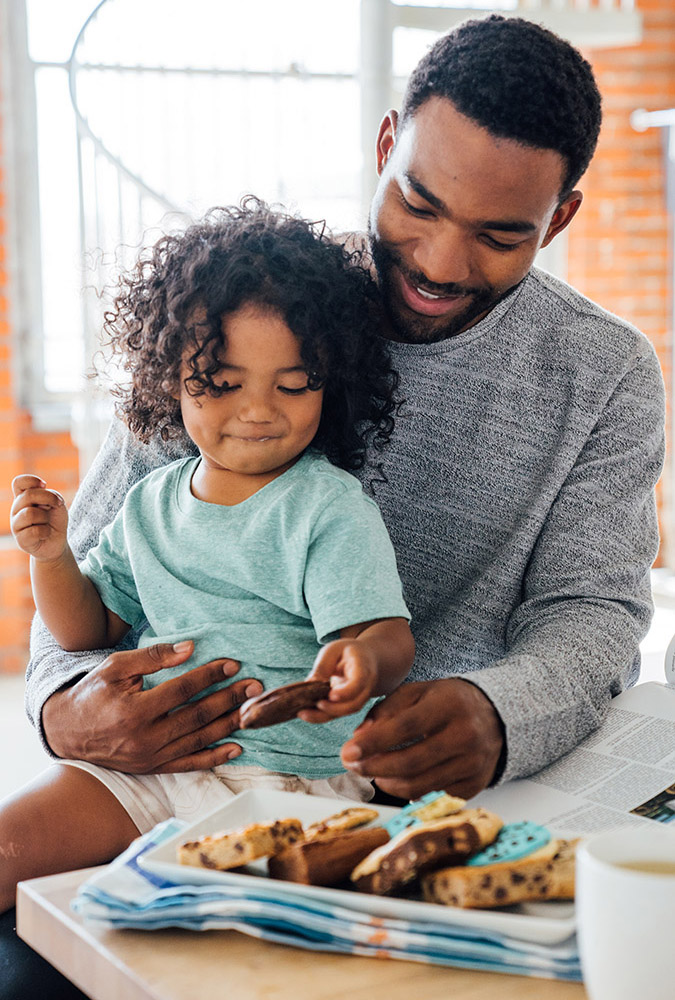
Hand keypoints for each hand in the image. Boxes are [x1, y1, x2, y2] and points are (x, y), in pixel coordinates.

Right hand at [10, 474, 68, 560]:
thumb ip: (49, 496)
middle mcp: (16, 509)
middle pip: (27, 495)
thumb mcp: (57, 503)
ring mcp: (16, 525)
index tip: (44, 485)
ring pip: (30, 514)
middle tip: (57, 505)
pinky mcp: (20, 540)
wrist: (57, 542)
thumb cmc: (55, 520)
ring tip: (46, 523)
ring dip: (45, 517)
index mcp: (22, 498)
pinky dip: (46, 532)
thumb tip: (39, 503)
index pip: (18, 482)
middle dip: (48, 498)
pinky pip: (34, 531)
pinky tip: (45, 534)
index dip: (31, 480)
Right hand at [41, 641, 263, 772]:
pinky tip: (235, 748)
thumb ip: (152, 657)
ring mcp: (150, 756)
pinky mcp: (152, 768)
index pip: (183, 690)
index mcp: (135, 710)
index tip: (232, 664)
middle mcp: (145, 738)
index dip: (210, 676)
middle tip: (255, 685)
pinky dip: (214, 758)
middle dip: (229, 698)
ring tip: (252, 709)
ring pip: (199, 739)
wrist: (66, 732)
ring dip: (229, 724)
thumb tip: (189, 648)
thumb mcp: (115, 667)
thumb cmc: (93, 693)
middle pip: (197, 715)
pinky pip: (189, 764)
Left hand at [300, 639, 378, 720]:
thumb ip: (323, 666)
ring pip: (344, 712)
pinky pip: (337, 713)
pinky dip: (321, 716)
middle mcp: (365, 687)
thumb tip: (309, 684)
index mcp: (363, 668)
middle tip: (314, 704)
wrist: (365, 658)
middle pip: (353, 704)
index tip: (332, 695)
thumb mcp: (333, 650)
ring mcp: (359, 698)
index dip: (346, 692)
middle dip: (333, 708)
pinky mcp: (349, 705)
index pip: (359, 683)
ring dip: (324, 716)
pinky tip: (306, 714)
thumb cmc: (347, 652)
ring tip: (303, 713)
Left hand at [341, 678, 504, 799]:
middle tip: (351, 764)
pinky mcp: (473, 785)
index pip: (405, 727)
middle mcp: (465, 736)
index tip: (348, 751)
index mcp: (449, 705)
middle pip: (410, 762)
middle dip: (373, 767)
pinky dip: (408, 790)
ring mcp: (472, 764)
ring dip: (386, 782)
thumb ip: (386, 709)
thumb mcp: (419, 692)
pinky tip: (396, 778)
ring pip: (418, 785)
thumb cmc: (447, 702)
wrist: (494, 717)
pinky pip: (432, 794)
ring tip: (371, 772)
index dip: (374, 742)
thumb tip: (359, 737)